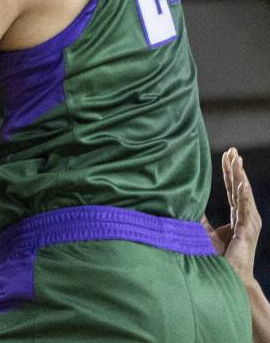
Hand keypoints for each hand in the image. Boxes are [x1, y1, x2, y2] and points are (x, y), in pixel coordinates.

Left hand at [202, 147, 261, 285]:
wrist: (225, 279)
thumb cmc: (215, 258)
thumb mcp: (202, 231)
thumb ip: (196, 216)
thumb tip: (182, 199)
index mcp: (236, 219)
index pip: (232, 190)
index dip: (229, 173)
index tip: (227, 155)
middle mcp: (244, 219)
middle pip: (239, 188)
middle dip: (236, 169)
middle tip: (233, 150)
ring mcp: (248, 225)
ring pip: (243, 195)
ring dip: (240, 177)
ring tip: (237, 160)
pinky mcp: (247, 232)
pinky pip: (246, 210)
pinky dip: (244, 195)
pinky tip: (241, 183)